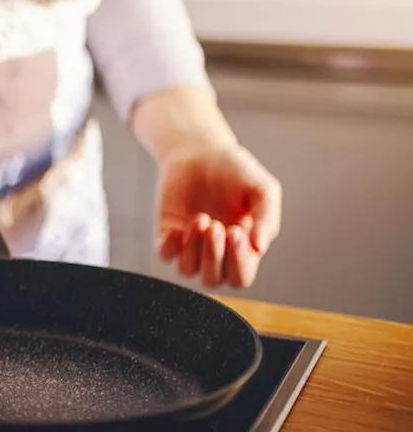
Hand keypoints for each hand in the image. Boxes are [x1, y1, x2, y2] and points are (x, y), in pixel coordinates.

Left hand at [156, 145, 281, 287]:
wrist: (202, 152)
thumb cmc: (237, 172)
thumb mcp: (262, 189)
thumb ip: (266, 217)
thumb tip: (260, 247)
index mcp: (243, 249)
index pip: (240, 276)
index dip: (238, 262)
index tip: (235, 231)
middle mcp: (216, 252)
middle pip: (213, 279)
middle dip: (214, 256)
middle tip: (216, 226)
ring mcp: (190, 245)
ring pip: (188, 270)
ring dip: (194, 249)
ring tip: (201, 219)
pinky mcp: (168, 233)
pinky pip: (165, 255)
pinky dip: (171, 247)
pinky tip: (180, 228)